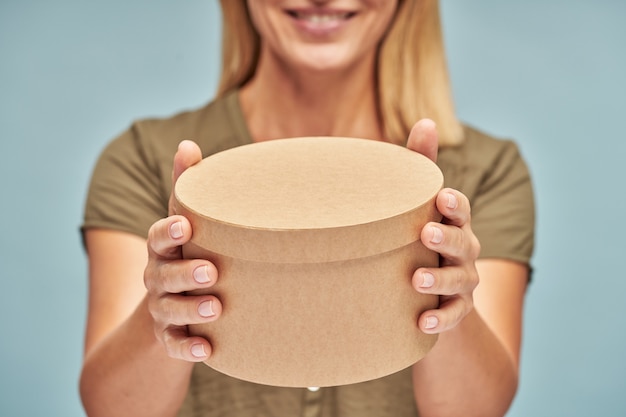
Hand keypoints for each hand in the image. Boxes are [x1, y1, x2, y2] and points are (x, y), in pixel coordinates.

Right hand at [144, 141, 222, 360]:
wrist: (168, 304)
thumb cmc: (187, 253)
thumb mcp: (187, 223)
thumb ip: (187, 187)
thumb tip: (189, 143)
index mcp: (163, 248)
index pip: (159, 236)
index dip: (168, 232)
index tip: (185, 226)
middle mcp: (158, 277)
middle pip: (163, 275)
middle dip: (184, 273)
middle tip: (211, 272)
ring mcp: (162, 308)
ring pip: (169, 309)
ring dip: (189, 309)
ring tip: (214, 309)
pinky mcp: (169, 336)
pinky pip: (174, 345)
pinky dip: (187, 348)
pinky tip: (206, 350)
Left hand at [406, 120, 480, 332]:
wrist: (433, 289)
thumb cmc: (421, 235)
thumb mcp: (420, 204)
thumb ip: (421, 165)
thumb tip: (426, 119)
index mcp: (453, 222)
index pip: (459, 210)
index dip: (454, 205)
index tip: (442, 198)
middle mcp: (464, 250)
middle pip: (463, 243)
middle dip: (447, 239)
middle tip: (426, 235)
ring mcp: (464, 281)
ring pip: (459, 280)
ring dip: (440, 280)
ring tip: (417, 281)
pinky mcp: (457, 310)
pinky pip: (453, 317)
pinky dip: (440, 320)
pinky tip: (421, 324)